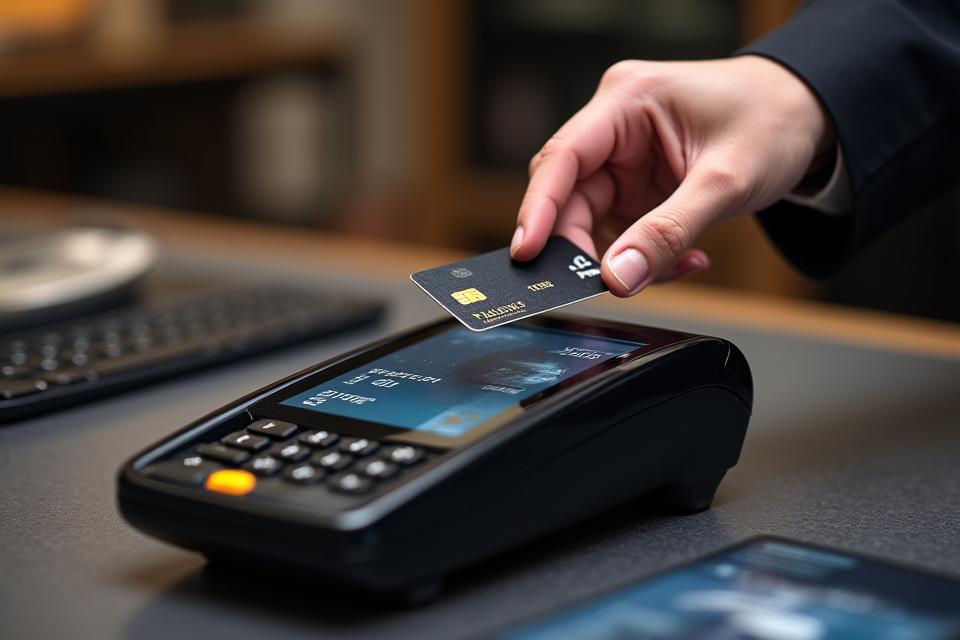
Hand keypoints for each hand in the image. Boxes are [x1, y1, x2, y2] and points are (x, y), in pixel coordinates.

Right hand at [510, 55, 833, 295]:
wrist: (811, 115)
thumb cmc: (773, 120)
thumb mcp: (725, 182)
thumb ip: (668, 233)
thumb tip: (617, 278)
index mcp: (627, 102)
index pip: (562, 159)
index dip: (538, 209)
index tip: (529, 253)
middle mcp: (616, 128)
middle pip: (569, 196)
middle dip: (584, 246)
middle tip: (603, 284)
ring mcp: (625, 158)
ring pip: (591, 220)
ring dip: (622, 256)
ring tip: (672, 267)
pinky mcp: (638, 185)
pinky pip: (621, 230)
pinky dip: (645, 254)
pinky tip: (684, 258)